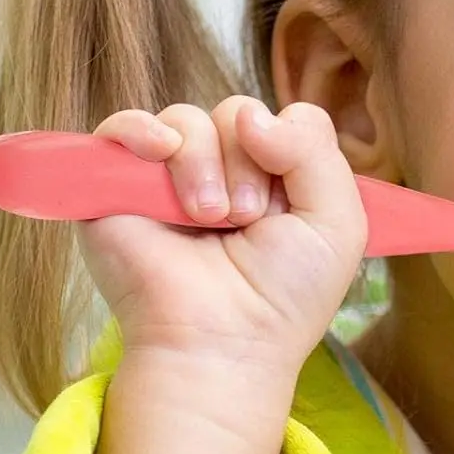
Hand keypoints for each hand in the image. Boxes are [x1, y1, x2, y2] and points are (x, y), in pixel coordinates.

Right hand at [76, 96, 368, 375]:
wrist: (223, 340)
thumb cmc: (285, 294)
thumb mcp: (337, 222)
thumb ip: (317, 151)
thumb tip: (251, 115)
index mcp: (277, 178)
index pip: (288, 118)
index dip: (291, 146)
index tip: (287, 201)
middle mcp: (225, 171)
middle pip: (239, 113)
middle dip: (250, 164)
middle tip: (246, 220)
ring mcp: (169, 178)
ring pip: (187, 119)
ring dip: (205, 165)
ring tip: (209, 218)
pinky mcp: (116, 187)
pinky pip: (120, 125)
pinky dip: (141, 131)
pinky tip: (160, 154)